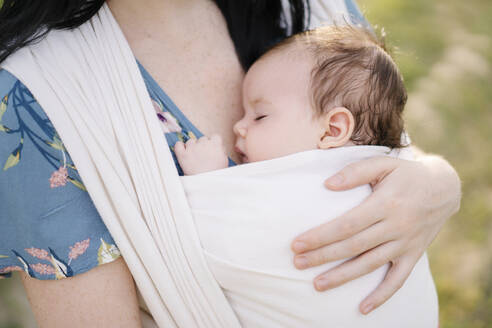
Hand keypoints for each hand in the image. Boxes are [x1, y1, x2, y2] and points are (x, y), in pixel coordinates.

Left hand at [174, 135, 228, 174]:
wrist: (207, 184)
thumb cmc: (217, 174)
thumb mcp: (225, 161)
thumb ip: (221, 151)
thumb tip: (218, 147)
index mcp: (216, 144)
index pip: (215, 137)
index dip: (213, 142)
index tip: (212, 148)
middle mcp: (203, 143)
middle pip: (202, 139)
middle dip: (202, 146)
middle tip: (203, 156)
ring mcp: (192, 148)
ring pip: (191, 141)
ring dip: (192, 147)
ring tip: (193, 157)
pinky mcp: (182, 154)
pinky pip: (178, 145)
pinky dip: (179, 147)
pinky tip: (182, 151)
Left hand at [291, 155, 460, 313]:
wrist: (443, 188)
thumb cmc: (405, 174)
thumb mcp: (383, 164)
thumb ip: (355, 172)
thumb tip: (327, 184)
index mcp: (385, 204)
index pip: (347, 225)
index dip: (321, 236)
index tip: (297, 243)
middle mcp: (396, 226)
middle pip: (353, 246)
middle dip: (323, 256)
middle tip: (298, 263)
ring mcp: (405, 243)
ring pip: (370, 265)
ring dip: (342, 276)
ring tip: (317, 284)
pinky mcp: (413, 255)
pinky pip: (398, 279)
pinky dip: (382, 295)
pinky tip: (363, 308)